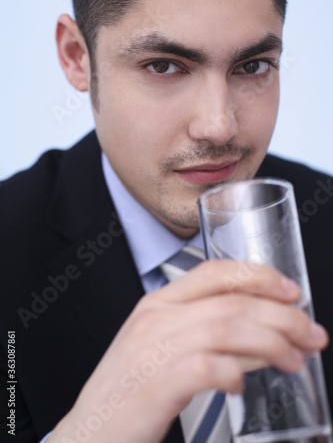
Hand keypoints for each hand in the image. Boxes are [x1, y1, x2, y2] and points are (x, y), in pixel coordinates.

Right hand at [49, 260, 327, 442]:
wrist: (89, 431)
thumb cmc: (131, 389)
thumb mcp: (163, 348)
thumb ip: (206, 335)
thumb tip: (261, 334)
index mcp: (158, 303)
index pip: (214, 272)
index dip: (258, 276)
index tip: (290, 291)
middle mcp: (156, 318)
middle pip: (231, 302)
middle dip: (282, 316)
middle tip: (310, 334)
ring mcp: (153, 348)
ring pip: (227, 329)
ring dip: (271, 344)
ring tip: (294, 360)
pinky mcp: (155, 384)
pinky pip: (206, 368)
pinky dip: (233, 373)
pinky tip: (241, 385)